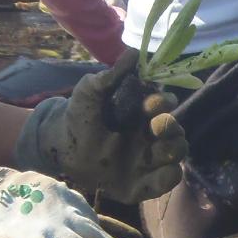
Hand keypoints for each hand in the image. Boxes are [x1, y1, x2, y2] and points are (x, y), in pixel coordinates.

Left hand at [13, 54, 187, 202]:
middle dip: (170, 126)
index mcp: (142, 114)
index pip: (164, 106)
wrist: (61, 151)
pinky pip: (165, 181)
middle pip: (176, 131)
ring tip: (156, 149)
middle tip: (155, 126)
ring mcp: (148, 160)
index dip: (162, 102)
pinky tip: (158, 172)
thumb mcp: (89, 93)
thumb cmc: (79, 119)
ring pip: (176, 153)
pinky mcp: (142, 184)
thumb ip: (110, 76)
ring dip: (172, 149)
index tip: (149, 102)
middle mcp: (150, 136)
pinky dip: (168, 177)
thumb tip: (133, 53)